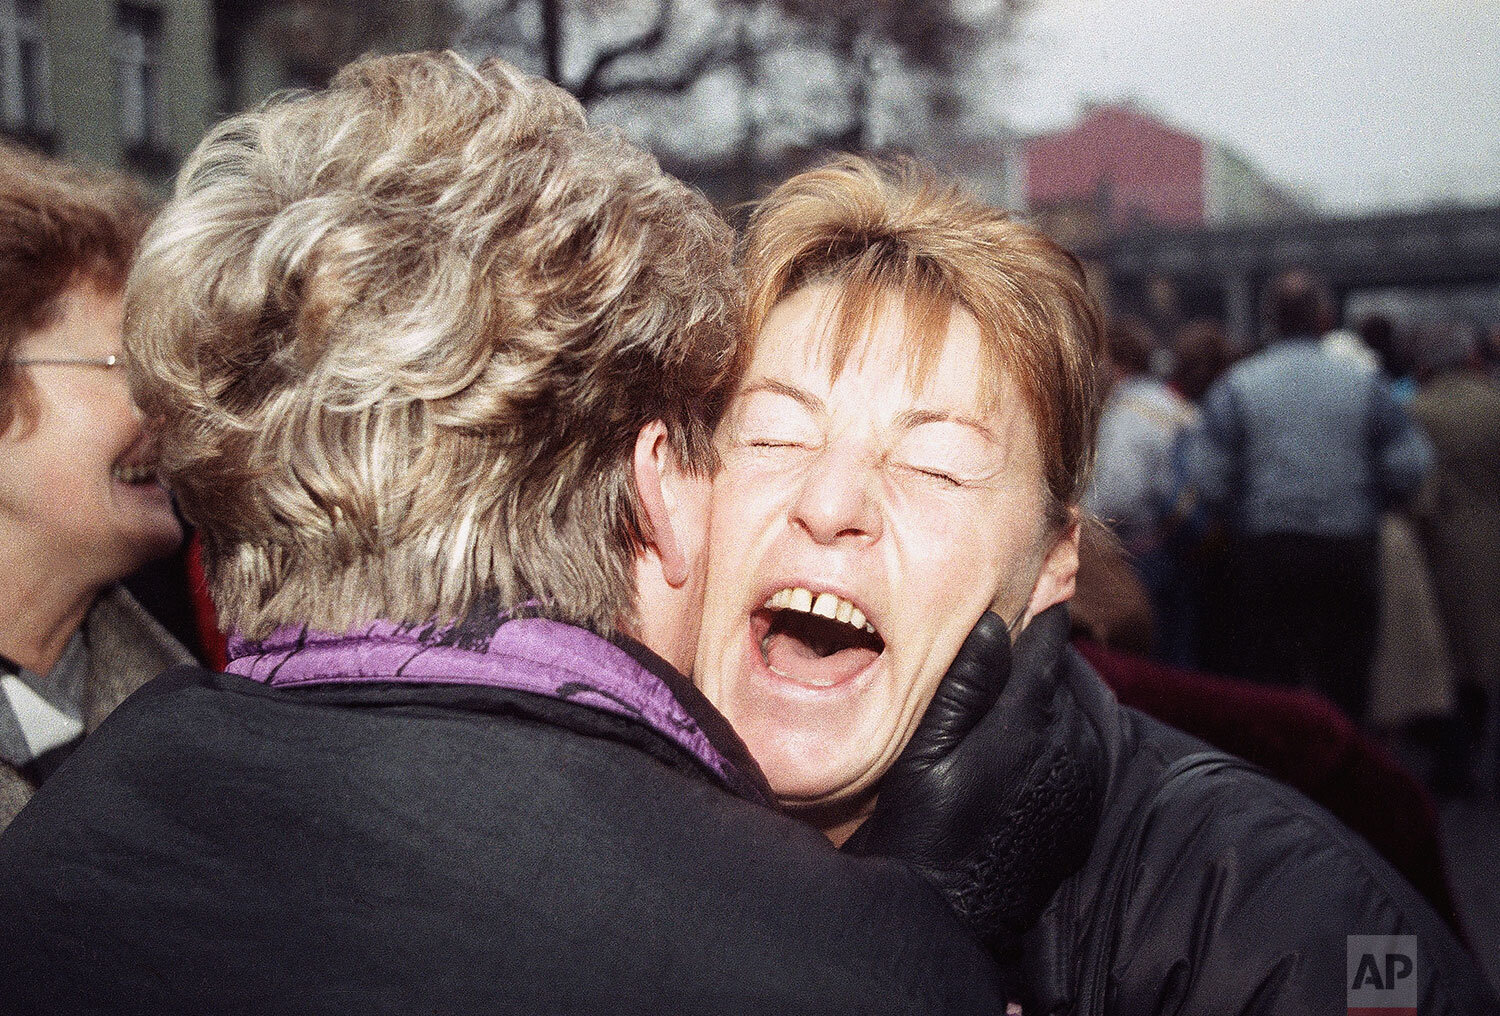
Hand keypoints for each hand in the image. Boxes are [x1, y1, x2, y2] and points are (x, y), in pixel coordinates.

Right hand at [844, 605, 1101, 958]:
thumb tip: (994, 620)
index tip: (1035, 575)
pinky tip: (1009, 750)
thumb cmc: (922, 830)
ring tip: (999, 700)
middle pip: (1057, 675)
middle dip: (1033, 655)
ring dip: (1040, 698)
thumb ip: (965, 683)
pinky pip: (1071, 750)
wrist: (949, 916)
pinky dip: (1049, 738)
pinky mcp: (1080, 806)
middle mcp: (1066, 743)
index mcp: (1027, 720)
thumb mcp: (926, 752)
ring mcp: (1078, 777)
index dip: (1041, 605)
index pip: (1047, 641)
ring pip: (1064, 711)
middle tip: (1001, 636)